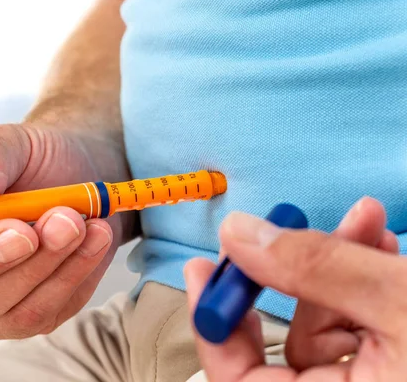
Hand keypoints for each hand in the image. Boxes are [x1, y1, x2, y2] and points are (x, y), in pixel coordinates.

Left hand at [185, 198, 406, 380]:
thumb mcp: (398, 300)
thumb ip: (317, 269)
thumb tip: (240, 236)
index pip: (237, 379)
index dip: (212, 324)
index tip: (203, 270)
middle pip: (286, 346)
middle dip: (290, 274)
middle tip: (276, 229)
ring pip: (323, 327)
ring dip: (339, 267)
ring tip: (365, 224)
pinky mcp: (387, 370)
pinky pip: (354, 326)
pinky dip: (361, 285)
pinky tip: (379, 249)